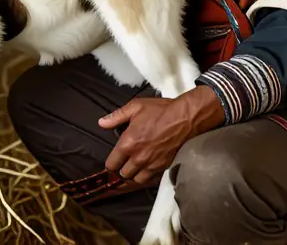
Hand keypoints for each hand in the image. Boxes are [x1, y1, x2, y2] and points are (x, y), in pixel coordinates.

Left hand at [99, 86, 224, 185]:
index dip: (111, 162)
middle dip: (121, 169)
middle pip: (123, 174)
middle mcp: (138, 158)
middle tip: (124, 162)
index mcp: (127, 144)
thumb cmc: (160, 111)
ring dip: (133, 175)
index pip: (111, 164)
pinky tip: (145, 169)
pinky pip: (150, 180)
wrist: (184, 118)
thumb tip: (101, 123)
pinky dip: (146, 176)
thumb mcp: (135, 107)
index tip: (113, 158)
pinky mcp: (163, 167)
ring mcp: (151, 165)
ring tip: (134, 167)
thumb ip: (116, 116)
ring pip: (136, 180)